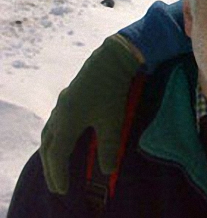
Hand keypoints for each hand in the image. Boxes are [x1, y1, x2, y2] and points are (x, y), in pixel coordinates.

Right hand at [39, 34, 142, 193]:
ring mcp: (62, 105)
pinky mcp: (67, 98)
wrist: (111, 60)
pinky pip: (53, 124)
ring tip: (56, 167)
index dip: (59, 175)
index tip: (62, 191)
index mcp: (66, 123)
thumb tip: (108, 170)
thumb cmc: (112, 91)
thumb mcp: (113, 121)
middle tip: (56, 186)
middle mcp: (59, 115)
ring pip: (48, 135)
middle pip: (48, 147)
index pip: (57, 156)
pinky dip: (54, 138)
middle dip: (51, 168)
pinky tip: (63, 139)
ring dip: (51, 153)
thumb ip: (109, 147)